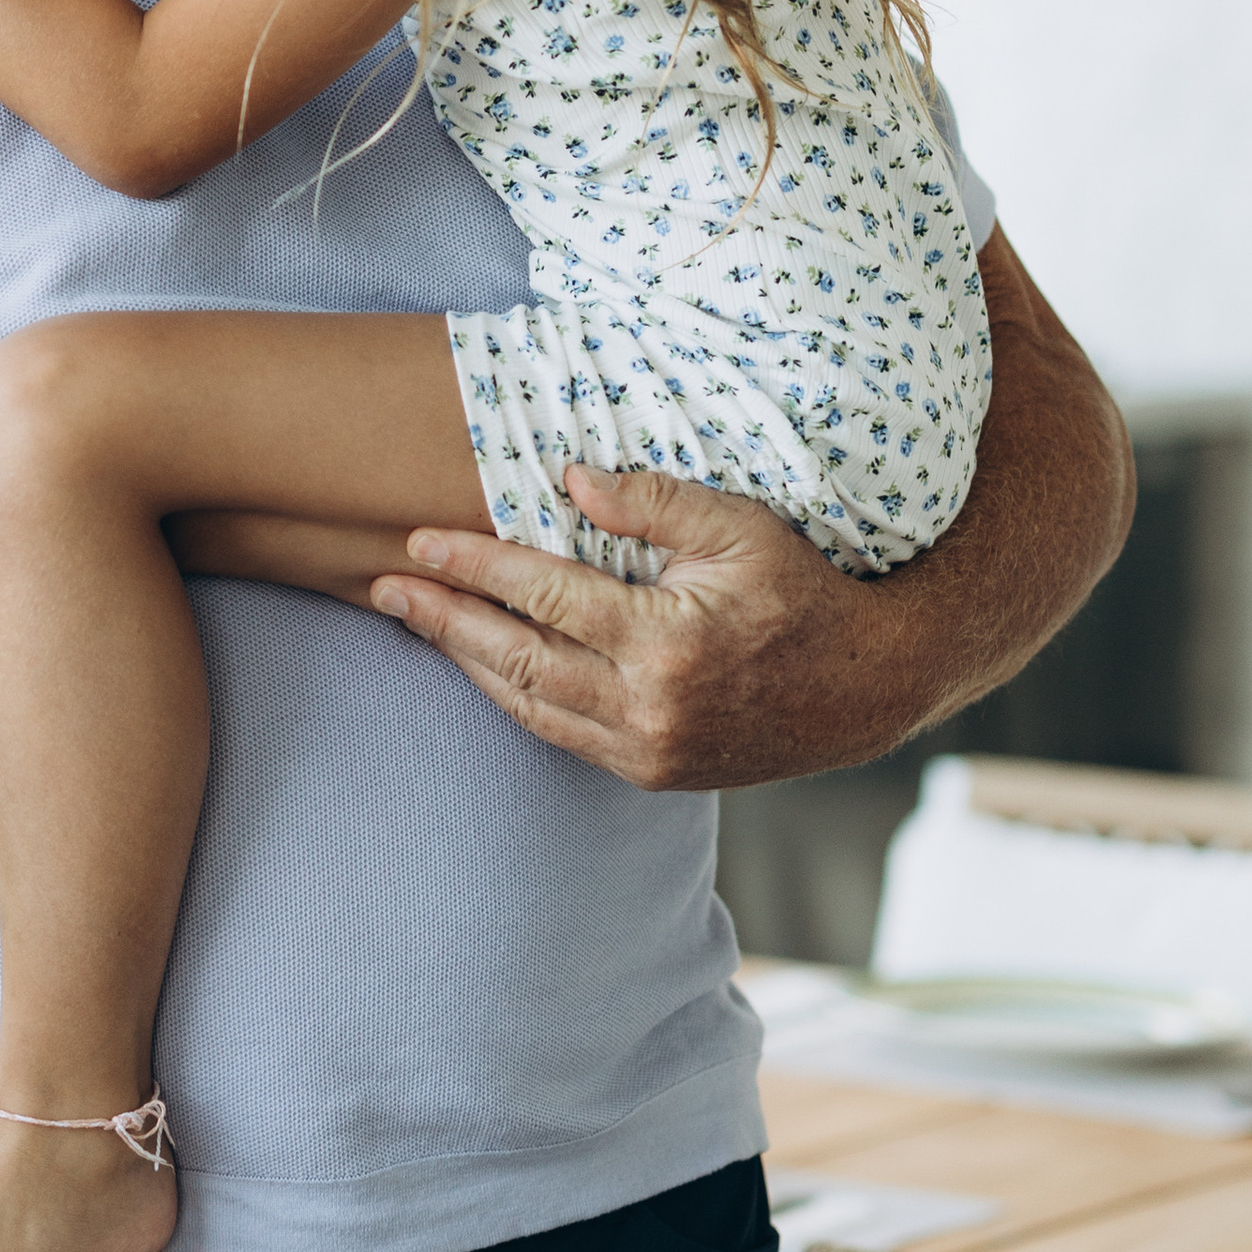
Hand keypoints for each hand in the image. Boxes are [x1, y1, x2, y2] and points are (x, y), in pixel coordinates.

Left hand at [370, 463, 913, 791]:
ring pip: (529, 706)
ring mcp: (648, 751)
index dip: (474, 566)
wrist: (866, 686)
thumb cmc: (804, 591)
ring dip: (465, 663)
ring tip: (416, 621)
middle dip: (443, 620)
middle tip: (385, 587)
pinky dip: (514, 698)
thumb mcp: (741, 527)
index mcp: (666, 641)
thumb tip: (568, 478)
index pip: (542, 596)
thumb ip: (654, 502)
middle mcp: (649, 706)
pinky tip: (481, 665)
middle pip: (515, 659)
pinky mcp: (652, 773)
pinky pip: (561, 734)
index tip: (419, 540)